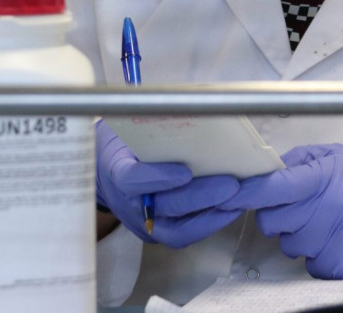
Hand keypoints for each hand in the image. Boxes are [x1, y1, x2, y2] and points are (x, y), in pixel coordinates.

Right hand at [95, 120, 242, 246]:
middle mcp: (130, 203)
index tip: (185, 172)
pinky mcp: (159, 232)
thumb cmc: (123, 144)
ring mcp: (144, 222)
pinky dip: (211, 221)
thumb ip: (152, 124)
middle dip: (202, 196)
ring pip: (178, 229)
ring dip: (213, 214)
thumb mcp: (129, 128)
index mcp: (117, 170)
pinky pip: (185, 233)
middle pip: (166, 206)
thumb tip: (190, 108)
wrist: (103, 174)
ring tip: (240, 198)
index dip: (158, 178)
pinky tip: (232, 208)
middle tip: (232, 184)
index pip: (132, 179)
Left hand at [219, 144, 342, 280]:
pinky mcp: (335, 270)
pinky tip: (340, 239)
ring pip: (287, 244)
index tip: (224, 193)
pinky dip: (317, 253)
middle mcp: (323, 212)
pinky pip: (307, 263)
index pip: (271, 187)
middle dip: (279, 213)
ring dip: (300, 234)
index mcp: (324, 179)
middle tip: (307, 204)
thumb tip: (269, 166)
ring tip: (332, 221)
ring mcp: (328, 245)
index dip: (244, 192)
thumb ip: (304, 159)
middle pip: (269, 220)